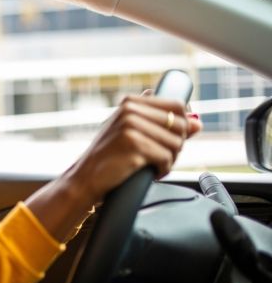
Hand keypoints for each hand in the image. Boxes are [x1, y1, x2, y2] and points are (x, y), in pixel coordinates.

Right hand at [25, 94, 201, 241]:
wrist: (85, 179)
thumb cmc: (110, 158)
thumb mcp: (133, 134)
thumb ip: (163, 125)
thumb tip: (199, 123)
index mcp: (130, 102)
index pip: (177, 105)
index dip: (182, 124)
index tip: (169, 139)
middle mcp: (129, 110)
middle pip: (180, 125)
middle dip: (176, 145)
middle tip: (159, 157)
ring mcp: (130, 126)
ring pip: (176, 143)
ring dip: (169, 160)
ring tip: (151, 165)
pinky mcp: (133, 145)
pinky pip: (166, 158)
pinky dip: (162, 170)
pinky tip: (149, 173)